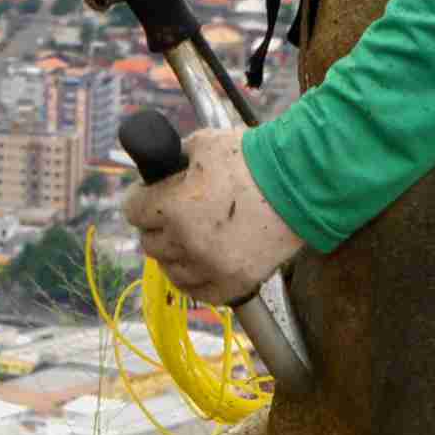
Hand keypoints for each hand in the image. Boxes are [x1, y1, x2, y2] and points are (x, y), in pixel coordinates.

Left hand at [125, 126, 303, 304]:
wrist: (301, 183)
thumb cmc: (253, 159)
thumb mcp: (203, 144)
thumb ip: (174, 158)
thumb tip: (160, 167)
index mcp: (174, 206)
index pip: (133, 210)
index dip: (142, 198)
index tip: (150, 195)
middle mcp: (187, 241)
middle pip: (149, 241)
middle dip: (158, 225)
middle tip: (174, 214)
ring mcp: (211, 266)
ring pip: (169, 268)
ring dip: (175, 253)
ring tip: (190, 238)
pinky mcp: (234, 283)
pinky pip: (196, 291)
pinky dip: (193, 277)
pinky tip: (199, 262)